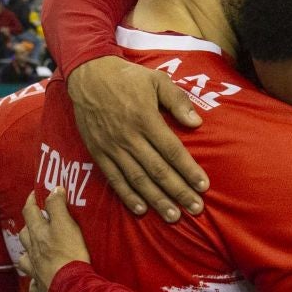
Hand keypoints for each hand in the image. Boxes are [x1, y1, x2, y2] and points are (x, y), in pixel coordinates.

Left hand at [16, 190, 90, 291]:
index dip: (31, 200)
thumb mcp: (66, 224)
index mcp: (38, 234)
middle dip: (29, 226)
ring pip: (24, 259)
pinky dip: (34, 282)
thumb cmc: (69, 254)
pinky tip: (38, 281)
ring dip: (27, 253)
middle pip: (24, 235)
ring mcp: (35, 271)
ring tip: (34, 250)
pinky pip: (33, 286)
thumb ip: (57, 206)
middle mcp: (32, 252)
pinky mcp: (41, 289)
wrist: (71, 288)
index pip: (29, 211)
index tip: (35, 193)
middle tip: (37, 222)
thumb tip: (53, 189)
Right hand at [68, 56, 206, 220]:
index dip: (188, 170)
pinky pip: (114, 178)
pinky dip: (127, 195)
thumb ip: (177, 100)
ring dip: (157, 200)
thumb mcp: (156, 79)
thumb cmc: (127, 77)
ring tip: (173, 216)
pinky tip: (141, 209)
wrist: (88, 75)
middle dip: (178, 191)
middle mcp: (129, 137)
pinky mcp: (98, 152)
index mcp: (146, 118)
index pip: (172, 150)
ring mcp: (112, 147)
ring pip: (138, 179)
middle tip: (195, 208)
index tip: (203, 186)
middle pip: (158, 170)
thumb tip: (196, 123)